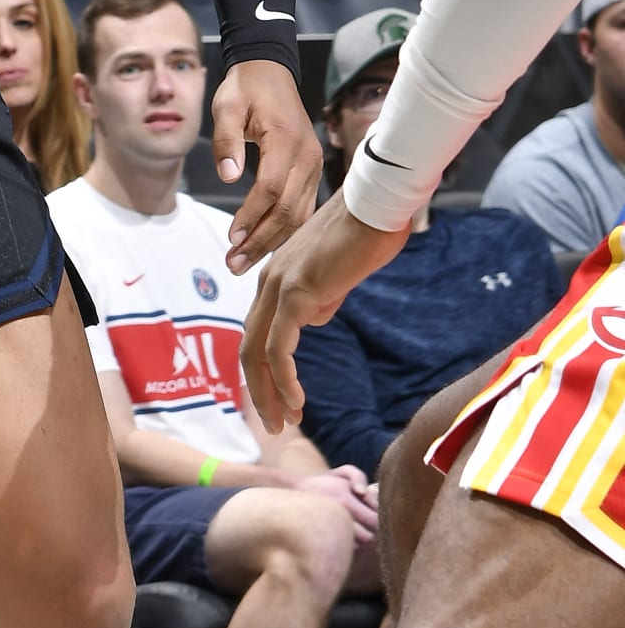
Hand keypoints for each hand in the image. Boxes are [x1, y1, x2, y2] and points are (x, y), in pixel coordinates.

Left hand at [214, 59, 321, 272]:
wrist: (269, 72)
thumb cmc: (245, 89)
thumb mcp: (226, 107)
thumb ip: (226, 141)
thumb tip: (228, 176)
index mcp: (285, 140)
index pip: (271, 189)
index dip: (251, 216)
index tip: (231, 237)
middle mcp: (306, 156)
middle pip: (288, 210)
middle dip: (260, 241)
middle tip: (233, 264)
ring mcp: (313, 165)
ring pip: (298, 214)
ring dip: (272, 241)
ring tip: (243, 261)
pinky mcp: (311, 170)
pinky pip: (302, 206)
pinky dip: (284, 229)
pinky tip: (264, 244)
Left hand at [241, 185, 412, 431]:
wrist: (377, 204)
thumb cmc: (366, 234)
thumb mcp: (339, 275)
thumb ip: (322, 297)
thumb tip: (315, 318)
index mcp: (277, 277)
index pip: (259, 332)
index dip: (265, 369)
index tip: (281, 399)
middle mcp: (269, 282)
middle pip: (250, 347)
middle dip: (260, 390)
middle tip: (276, 423)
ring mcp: (278, 287)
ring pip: (258, 352)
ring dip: (270, 392)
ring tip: (285, 421)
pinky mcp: (296, 293)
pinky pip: (280, 347)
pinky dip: (284, 379)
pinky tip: (297, 401)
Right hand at [297, 465, 379, 542]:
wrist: (295, 495)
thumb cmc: (326, 483)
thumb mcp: (343, 472)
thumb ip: (358, 476)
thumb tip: (362, 493)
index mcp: (345, 500)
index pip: (375, 520)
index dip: (380, 519)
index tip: (375, 513)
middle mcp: (337, 517)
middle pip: (369, 537)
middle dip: (374, 532)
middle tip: (370, 525)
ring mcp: (330, 531)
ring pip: (359, 546)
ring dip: (363, 540)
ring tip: (359, 530)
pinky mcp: (325, 541)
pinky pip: (346, 550)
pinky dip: (351, 545)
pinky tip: (348, 536)